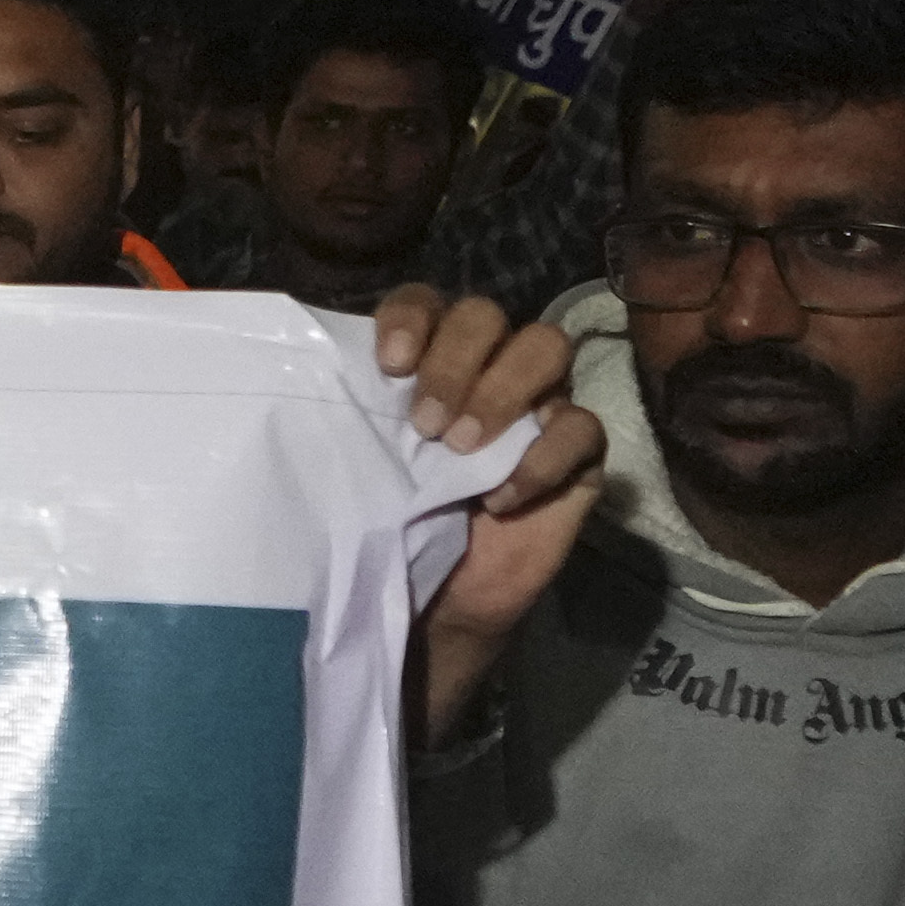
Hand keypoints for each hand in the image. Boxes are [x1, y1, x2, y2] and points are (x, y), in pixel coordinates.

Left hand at [370, 286, 604, 745]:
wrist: (433, 605)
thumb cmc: (391, 526)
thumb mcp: (360, 469)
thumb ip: (355, 420)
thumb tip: (323, 386)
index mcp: (427, 359)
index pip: (425, 300)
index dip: (412, 318)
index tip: (390, 366)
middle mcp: (487, 366)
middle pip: (486, 314)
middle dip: (455, 360)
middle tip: (425, 425)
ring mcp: (538, 404)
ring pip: (546, 346)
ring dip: (501, 390)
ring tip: (461, 449)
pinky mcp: (578, 455)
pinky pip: (582, 428)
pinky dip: (543, 458)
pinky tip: (501, 498)